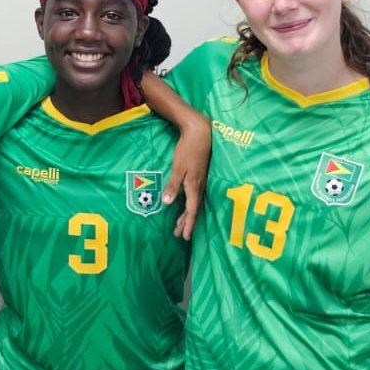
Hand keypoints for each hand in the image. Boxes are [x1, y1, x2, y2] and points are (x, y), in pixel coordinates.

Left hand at [164, 112, 210, 239]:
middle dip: (186, 223)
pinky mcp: (200, 176)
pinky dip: (190, 205)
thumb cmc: (188, 150)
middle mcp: (199, 186)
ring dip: (187, 215)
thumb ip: (173, 186)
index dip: (188, 224)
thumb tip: (168, 203)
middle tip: (179, 235)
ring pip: (194, 203)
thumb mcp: (178, 168)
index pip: (191, 211)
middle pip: (193, 210)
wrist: (201, 133)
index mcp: (194, 187)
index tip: (185, 236)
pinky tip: (186, 206)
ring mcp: (201, 181)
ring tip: (179, 225)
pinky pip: (195, 196)